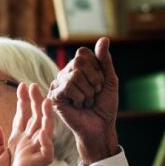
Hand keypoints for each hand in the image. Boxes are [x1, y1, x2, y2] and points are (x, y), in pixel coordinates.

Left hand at [0, 83, 53, 165]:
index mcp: (16, 143)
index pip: (21, 118)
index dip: (22, 103)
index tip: (22, 87)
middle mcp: (27, 145)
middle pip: (33, 119)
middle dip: (33, 102)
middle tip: (33, 85)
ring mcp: (34, 153)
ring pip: (43, 129)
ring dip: (45, 114)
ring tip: (45, 99)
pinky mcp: (38, 163)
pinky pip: (46, 148)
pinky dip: (46, 136)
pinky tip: (46, 123)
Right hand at [48, 37, 119, 165]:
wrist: (101, 126)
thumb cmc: (105, 105)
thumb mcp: (110, 79)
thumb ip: (105, 60)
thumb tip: (104, 39)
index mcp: (77, 67)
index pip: (83, 53)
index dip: (97, 68)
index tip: (101, 83)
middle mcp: (65, 73)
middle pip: (78, 62)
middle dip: (94, 80)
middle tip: (95, 94)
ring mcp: (58, 84)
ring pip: (74, 75)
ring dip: (88, 92)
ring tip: (87, 101)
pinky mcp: (54, 96)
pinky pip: (68, 87)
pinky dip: (80, 98)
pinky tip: (79, 106)